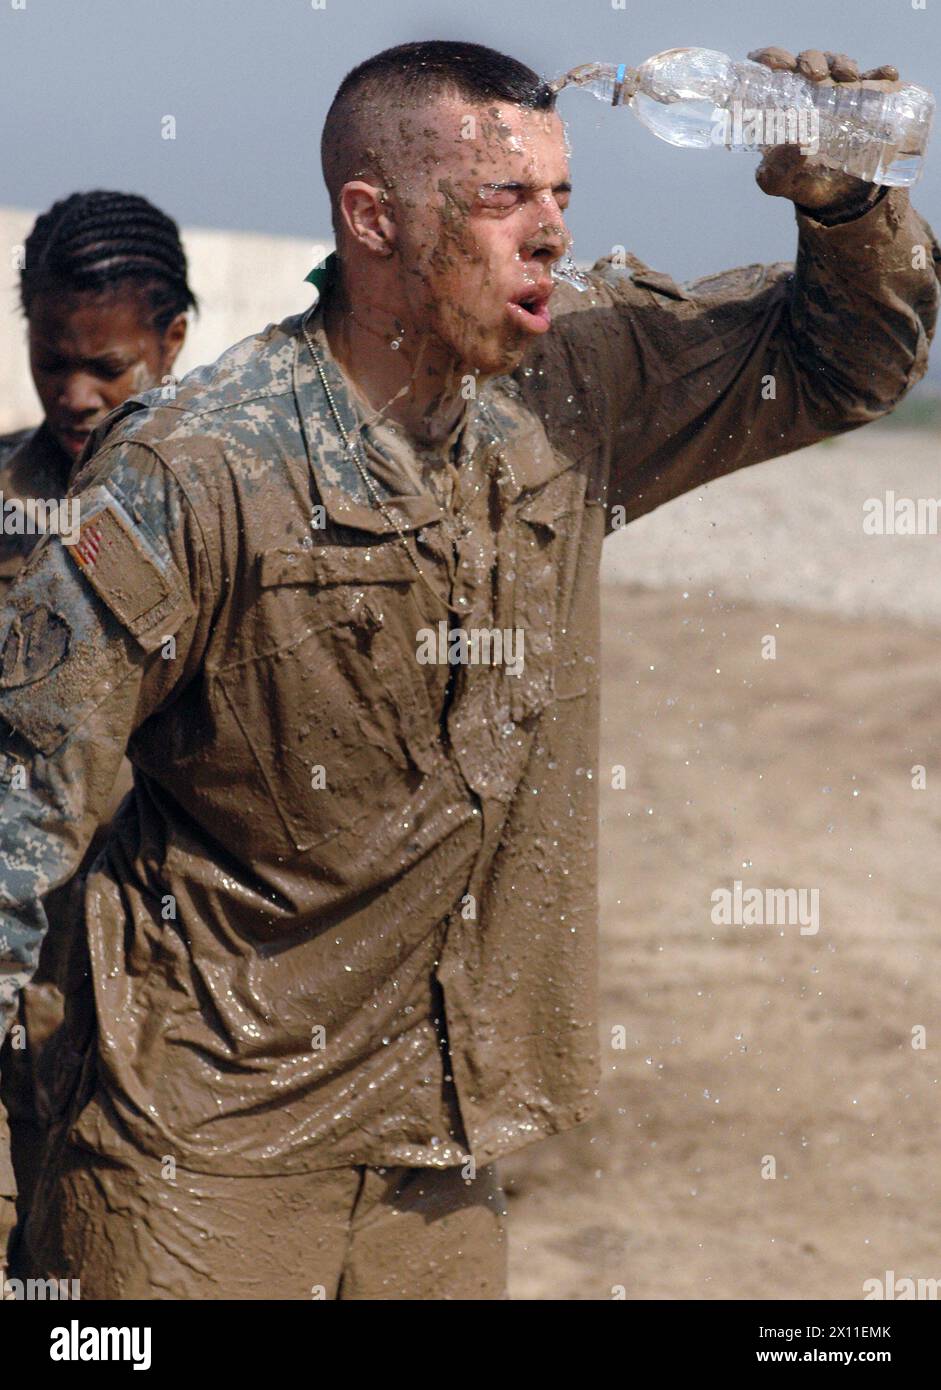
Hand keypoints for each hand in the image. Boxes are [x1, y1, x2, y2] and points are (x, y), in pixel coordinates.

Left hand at [746, 46, 899, 214]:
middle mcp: (811, 92)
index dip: (773, 58)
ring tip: (849, 78)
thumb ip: (775, 173)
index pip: (774, 70)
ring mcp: (842, 94)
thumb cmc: (803, 184)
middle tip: (816, 76)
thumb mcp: (779, 184)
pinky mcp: (869, 101)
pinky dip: (882, 75)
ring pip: (840, 65)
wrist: (842, 198)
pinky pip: (877, 80)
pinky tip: (887, 77)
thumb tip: (797, 144)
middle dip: (812, 61)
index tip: (781, 66)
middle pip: (809, 61)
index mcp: (783, 105)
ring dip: (844, 64)